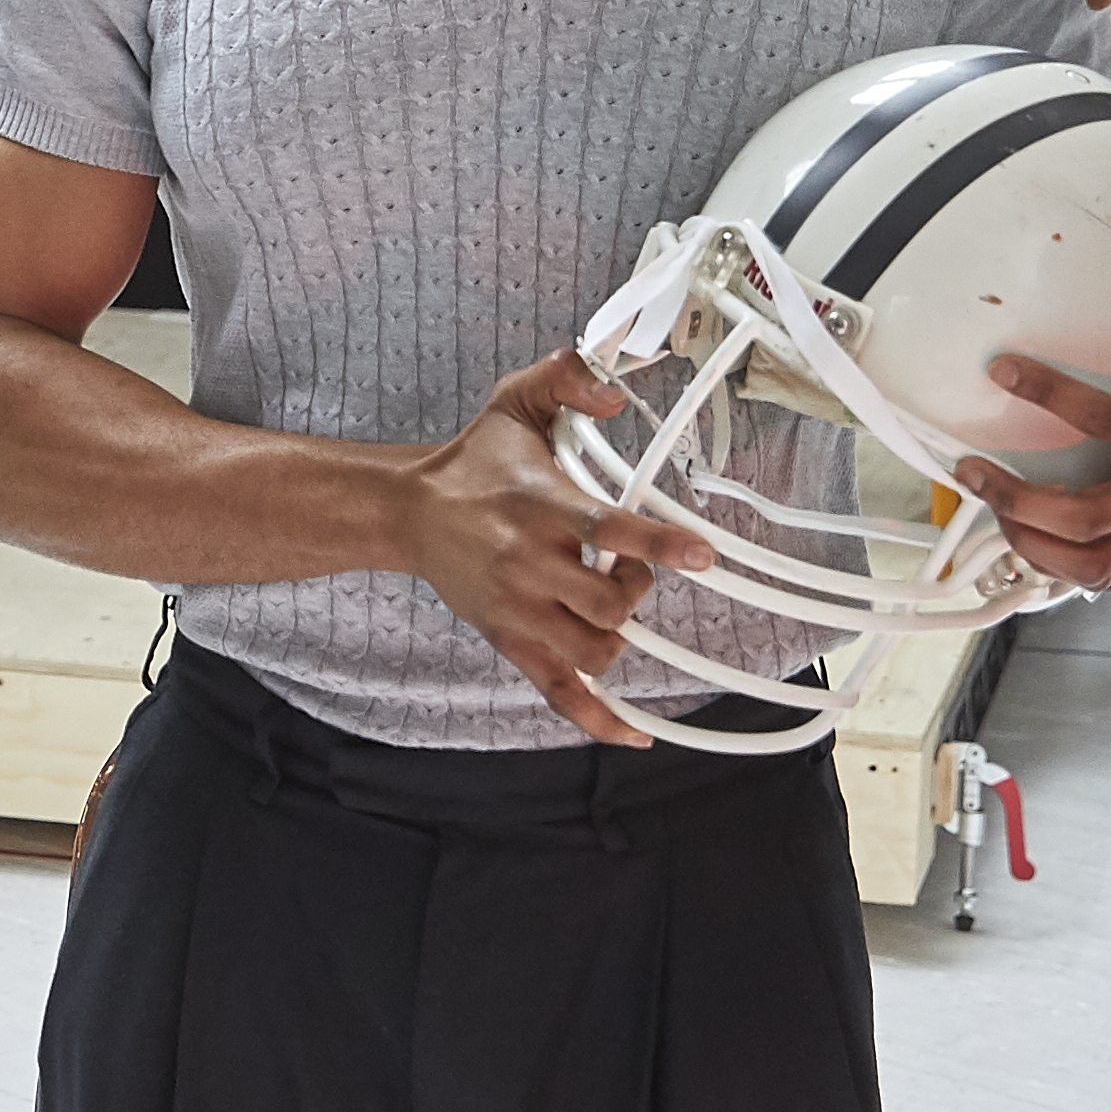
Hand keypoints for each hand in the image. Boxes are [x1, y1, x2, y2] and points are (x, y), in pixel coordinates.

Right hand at [396, 350, 714, 747]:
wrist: (409, 514)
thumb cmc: (474, 462)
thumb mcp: (516, 401)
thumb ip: (568, 380)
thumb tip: (616, 392)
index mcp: (540, 507)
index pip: (607, 532)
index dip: (658, 545)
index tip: (701, 554)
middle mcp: (530, 565)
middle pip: (609, 603)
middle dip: (638, 589)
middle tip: (632, 568)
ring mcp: (519, 612)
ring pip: (594, 650)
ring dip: (620, 635)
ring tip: (611, 605)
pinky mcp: (511, 642)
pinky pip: (560, 693)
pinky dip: (598, 719)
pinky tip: (636, 732)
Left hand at [956, 255, 1110, 590]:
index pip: (1109, 422)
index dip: (1050, 395)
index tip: (1001, 368)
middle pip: (1082, 517)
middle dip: (1017, 496)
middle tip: (969, 464)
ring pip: (1081, 559)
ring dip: (1023, 536)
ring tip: (981, 494)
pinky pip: (1091, 570)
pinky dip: (1048, 559)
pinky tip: (1014, 524)